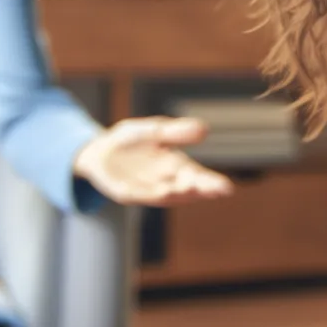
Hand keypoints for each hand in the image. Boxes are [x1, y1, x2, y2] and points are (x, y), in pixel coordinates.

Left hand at [73, 116, 233, 206]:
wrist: (99, 151)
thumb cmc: (132, 140)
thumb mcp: (154, 130)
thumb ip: (175, 132)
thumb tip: (204, 130)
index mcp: (175, 166)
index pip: (197, 176)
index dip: (212, 183)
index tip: (227, 188)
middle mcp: (164, 181)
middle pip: (186, 188)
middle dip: (201, 190)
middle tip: (219, 191)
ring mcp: (144, 189)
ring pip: (164, 196)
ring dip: (177, 195)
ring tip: (190, 190)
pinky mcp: (125, 192)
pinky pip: (137, 194)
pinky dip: (148, 193)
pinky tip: (162, 191)